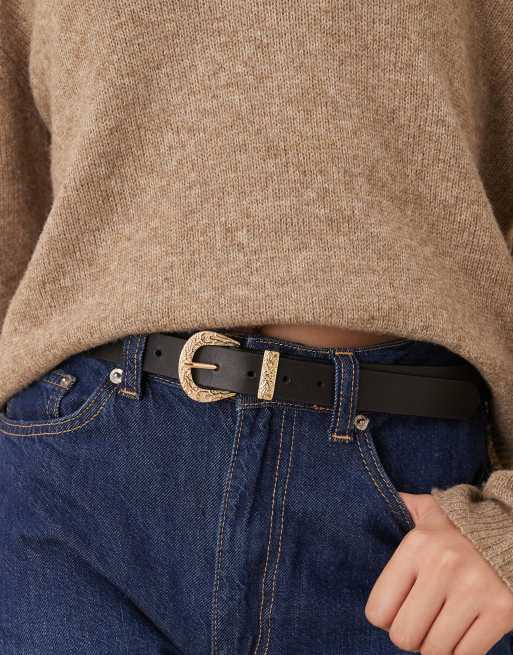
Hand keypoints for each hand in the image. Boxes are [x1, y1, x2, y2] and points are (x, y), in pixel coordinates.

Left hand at [364, 492, 512, 653]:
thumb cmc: (462, 526)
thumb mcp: (428, 510)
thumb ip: (400, 508)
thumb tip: (370, 499)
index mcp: (417, 545)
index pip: (379, 609)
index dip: (385, 617)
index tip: (396, 610)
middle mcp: (442, 566)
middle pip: (404, 635)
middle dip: (408, 635)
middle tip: (419, 622)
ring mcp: (474, 590)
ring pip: (435, 650)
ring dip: (435, 645)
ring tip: (440, 625)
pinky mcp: (502, 611)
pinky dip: (460, 651)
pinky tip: (462, 632)